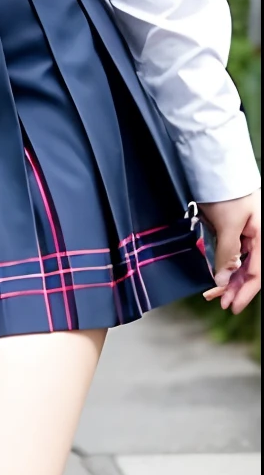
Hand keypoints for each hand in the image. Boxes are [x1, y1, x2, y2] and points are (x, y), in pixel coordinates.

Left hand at [199, 191, 260, 316]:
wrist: (217, 168)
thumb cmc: (227, 192)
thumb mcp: (227, 225)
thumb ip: (226, 253)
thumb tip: (223, 280)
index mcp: (263, 237)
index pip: (257, 273)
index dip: (245, 292)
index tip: (232, 306)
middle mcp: (258, 238)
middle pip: (250, 270)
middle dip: (236, 288)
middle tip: (220, 302)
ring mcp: (247, 234)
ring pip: (241, 263)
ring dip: (229, 280)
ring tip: (216, 293)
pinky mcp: (235, 230)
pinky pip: (233, 253)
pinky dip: (225, 265)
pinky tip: (218, 275)